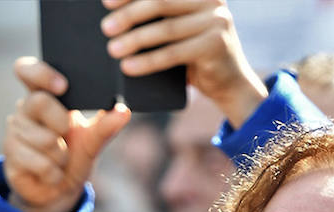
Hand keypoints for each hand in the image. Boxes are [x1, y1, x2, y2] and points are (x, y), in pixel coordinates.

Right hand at [3, 57, 131, 211]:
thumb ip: (106, 126)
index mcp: (44, 96)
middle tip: (65, 135)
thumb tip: (123, 111)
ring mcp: (15, 132)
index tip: (62, 86)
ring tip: (59, 160)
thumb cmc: (74, 157)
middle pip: (39, 102)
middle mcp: (25, 110)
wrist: (59, 192)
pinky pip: (39, 162)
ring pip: (44, 139)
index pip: (28, 70)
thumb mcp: (93, 141)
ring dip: (61, 156)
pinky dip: (54, 173)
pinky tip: (52, 174)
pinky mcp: (11, 156)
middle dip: (61, 123)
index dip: (41, 73)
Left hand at [101, 0, 265, 127]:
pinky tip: (129, 67)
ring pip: (167, 28)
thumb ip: (158, 17)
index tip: (105, 1)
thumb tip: (114, 17)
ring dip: (136, 40)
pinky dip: (148, 61)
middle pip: (161, 2)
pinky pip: (174, 52)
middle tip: (106, 28)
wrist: (228, 82)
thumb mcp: (177, 29)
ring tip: (113, 50)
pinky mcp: (216, 44)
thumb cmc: (194, 54)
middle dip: (130, 15)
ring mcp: (217, 20)